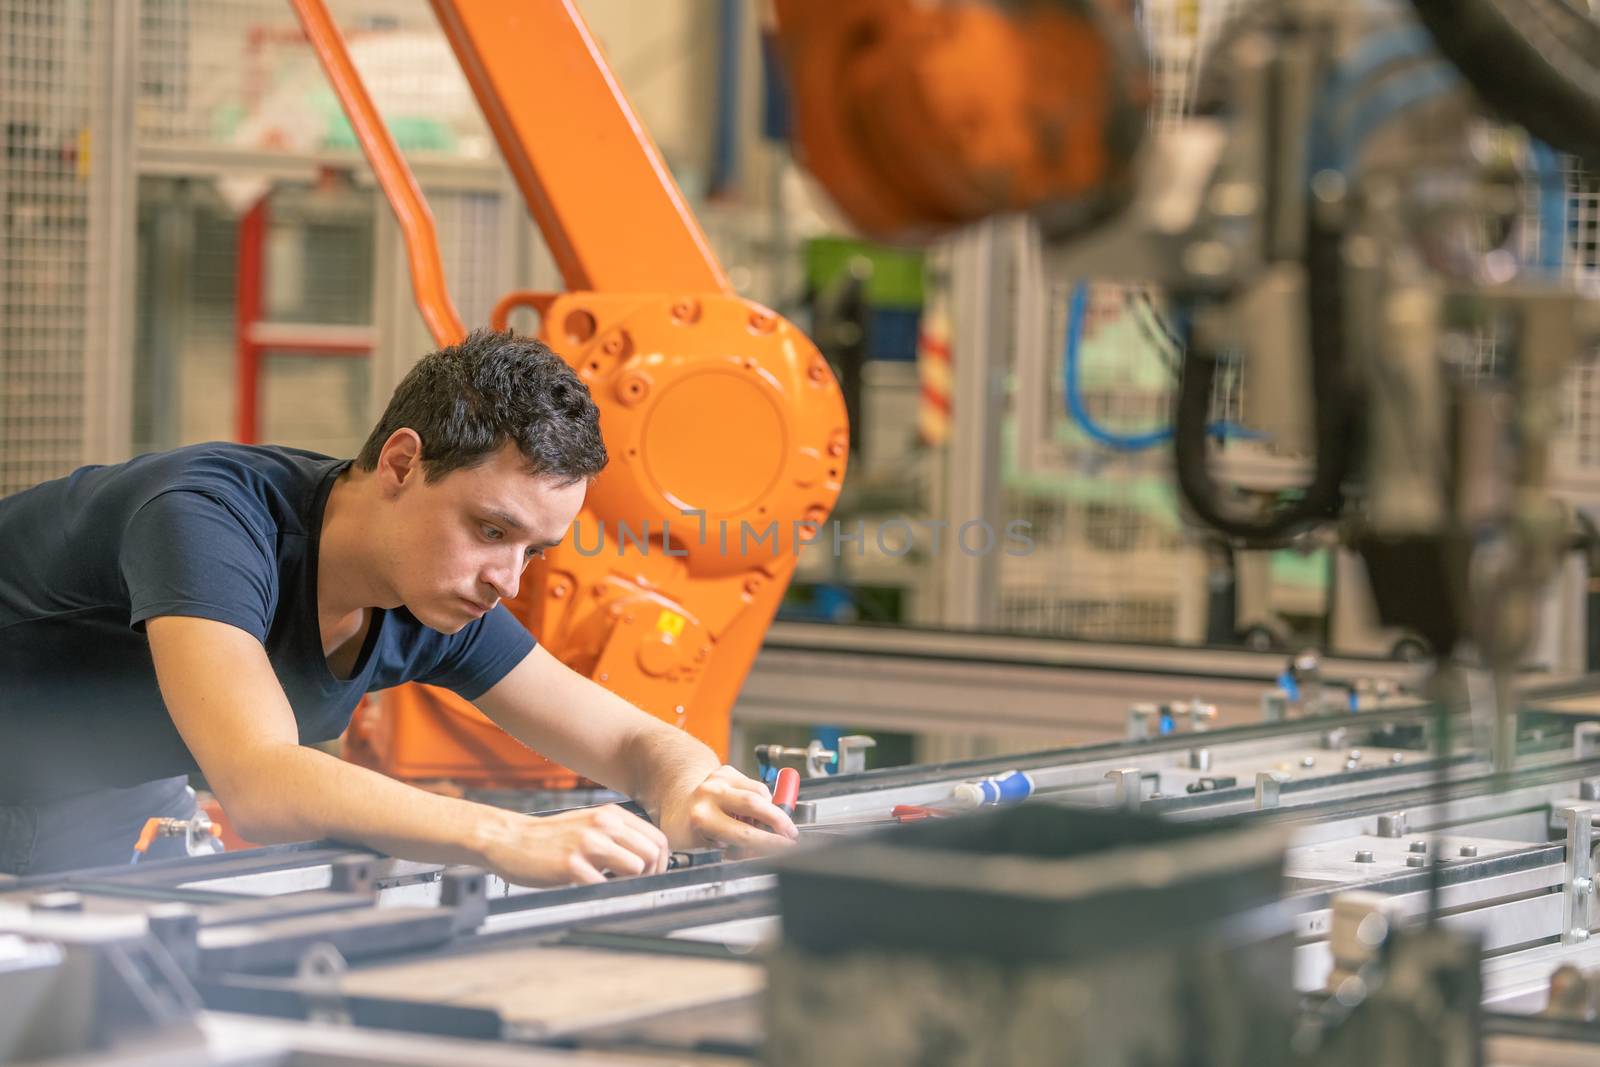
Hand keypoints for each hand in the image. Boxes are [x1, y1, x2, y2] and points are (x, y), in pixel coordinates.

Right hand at [477, 804, 670, 885]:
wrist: (510, 840)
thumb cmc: (550, 838)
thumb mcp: (589, 824)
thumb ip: (617, 835)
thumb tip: (651, 859)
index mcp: (610, 814)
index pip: (658, 838)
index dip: (661, 863)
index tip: (651, 876)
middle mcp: (603, 824)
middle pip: (653, 854)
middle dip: (650, 876)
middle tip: (634, 886)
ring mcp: (587, 844)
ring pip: (636, 868)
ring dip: (629, 884)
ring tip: (612, 886)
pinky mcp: (572, 865)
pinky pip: (605, 886)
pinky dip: (603, 893)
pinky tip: (590, 889)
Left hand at [657, 765, 798, 857]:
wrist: (679, 803)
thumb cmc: (687, 829)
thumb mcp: (702, 849)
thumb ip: (731, 852)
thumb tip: (762, 854)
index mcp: (700, 817)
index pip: (744, 833)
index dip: (769, 842)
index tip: (786, 847)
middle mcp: (709, 793)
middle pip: (756, 804)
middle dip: (779, 820)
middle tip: (790, 833)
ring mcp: (717, 779)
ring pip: (760, 792)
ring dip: (769, 811)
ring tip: (762, 825)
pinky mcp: (726, 770)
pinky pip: (755, 786)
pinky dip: (760, 800)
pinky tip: (750, 813)